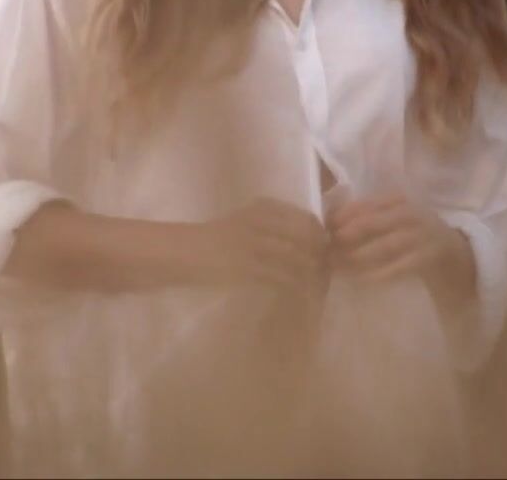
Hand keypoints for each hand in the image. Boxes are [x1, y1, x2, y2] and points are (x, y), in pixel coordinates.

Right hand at [188, 198, 329, 291]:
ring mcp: (255, 243)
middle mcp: (262, 220)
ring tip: (317, 291)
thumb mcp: (245, 223)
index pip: (309, 219)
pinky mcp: (247, 267)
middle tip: (326, 276)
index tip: (326, 255)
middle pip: (309, 239)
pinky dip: (295, 290)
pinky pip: (282, 279)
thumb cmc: (213, 240)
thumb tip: (309, 243)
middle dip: (322, 259)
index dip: (322, 238)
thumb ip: (272, 228)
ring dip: (312, 277)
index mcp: (264, 207)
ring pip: (299, 259)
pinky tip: (300, 299)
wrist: (180, 252)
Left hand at [327, 193, 457, 285]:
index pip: (367, 203)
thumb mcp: (392, 222)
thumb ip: (366, 219)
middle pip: (376, 221)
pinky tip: (362, 281)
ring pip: (387, 244)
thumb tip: (327, 225)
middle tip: (328, 246)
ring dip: (361, 256)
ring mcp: (424, 234)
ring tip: (339, 266)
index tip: (324, 227)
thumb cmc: (411, 238)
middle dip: (349, 233)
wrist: (454, 254)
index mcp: (399, 200)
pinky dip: (381, 273)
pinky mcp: (431, 256)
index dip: (344, 214)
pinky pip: (402, 265)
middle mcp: (412, 213)